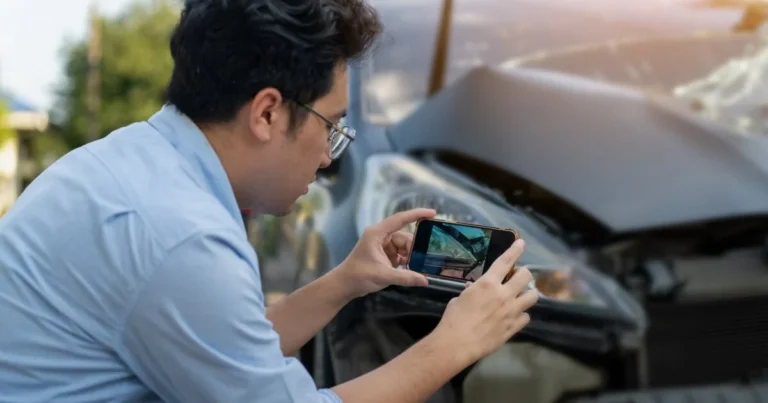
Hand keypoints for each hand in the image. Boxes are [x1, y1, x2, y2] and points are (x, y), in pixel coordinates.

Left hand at [333, 208, 436, 298]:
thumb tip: (425, 281)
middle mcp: (380, 235)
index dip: (417, 214)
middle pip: (404, 236)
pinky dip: (405, 260)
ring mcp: (382, 244)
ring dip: (409, 256)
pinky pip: (399, 253)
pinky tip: (406, 269)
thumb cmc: (358, 276)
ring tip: (411, 268)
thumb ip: (405, 277)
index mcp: (377, 233)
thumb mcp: (384, 276)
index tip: (433, 213)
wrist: (344, 285)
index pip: (400, 219)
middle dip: (413, 248)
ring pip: (403, 246)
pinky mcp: (383, 253)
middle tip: (421, 260)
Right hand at [432, 239, 537, 363]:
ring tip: (521, 296)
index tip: (521, 244)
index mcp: (488, 284)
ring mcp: (511, 311)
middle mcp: (503, 294)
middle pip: (525, 277)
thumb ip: (472, 291)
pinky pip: (526, 317)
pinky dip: (521, 315)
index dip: (515, 250)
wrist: (457, 344)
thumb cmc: (453, 318)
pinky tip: (514, 317)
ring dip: (527, 294)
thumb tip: (474, 288)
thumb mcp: (460, 298)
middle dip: (523, 274)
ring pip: (532, 296)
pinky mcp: (514, 327)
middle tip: (517, 277)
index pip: (505, 261)